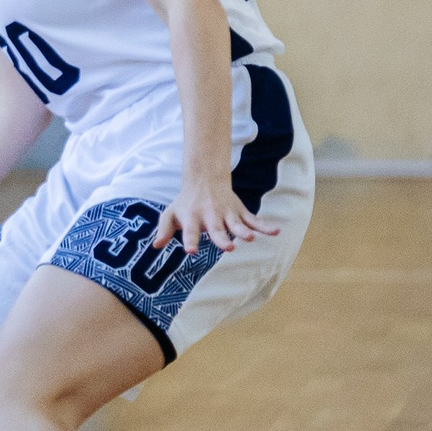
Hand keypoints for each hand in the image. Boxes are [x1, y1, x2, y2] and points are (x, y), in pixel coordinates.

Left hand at [153, 168, 275, 255]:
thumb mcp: (170, 214)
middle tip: (229, 248)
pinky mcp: (240, 212)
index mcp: (192, 217)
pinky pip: (254, 220)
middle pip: (217, 229)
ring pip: (237, 224)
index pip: (189, 231)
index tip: (191, 251)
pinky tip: (276, 232)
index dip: (190, 240)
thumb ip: (163, 229)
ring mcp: (227, 214)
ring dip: (244, 231)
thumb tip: (155, 246)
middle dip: (222, 239)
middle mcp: (210, 216)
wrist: (204, 179)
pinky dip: (265, 226)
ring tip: (250, 238)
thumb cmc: (185, 202)